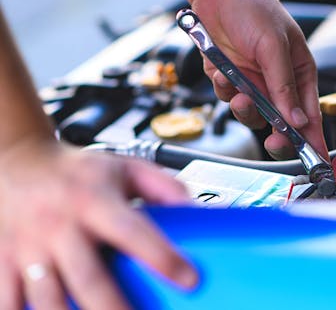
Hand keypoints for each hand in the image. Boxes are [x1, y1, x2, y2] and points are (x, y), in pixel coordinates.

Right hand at [0, 139, 197, 309]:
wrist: (18, 161)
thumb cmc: (78, 171)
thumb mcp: (126, 167)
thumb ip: (165, 187)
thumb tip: (196, 211)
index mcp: (94, 201)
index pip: (133, 232)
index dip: (162, 257)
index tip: (189, 280)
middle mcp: (60, 225)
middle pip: (89, 278)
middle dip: (115, 309)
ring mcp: (28, 248)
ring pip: (48, 299)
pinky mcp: (3, 262)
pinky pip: (10, 301)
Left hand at [190, 0, 328, 159]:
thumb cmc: (255, 9)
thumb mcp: (274, 47)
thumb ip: (284, 86)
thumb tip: (297, 121)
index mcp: (299, 73)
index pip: (310, 115)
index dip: (314, 139)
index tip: (318, 162)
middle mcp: (277, 82)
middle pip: (282, 123)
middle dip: (277, 134)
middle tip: (273, 139)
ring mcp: (253, 82)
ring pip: (252, 115)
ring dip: (245, 108)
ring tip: (239, 91)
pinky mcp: (231, 80)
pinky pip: (228, 98)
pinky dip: (224, 89)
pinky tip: (223, 71)